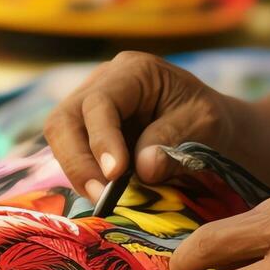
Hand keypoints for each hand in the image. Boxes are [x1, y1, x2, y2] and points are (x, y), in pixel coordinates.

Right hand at [45, 51, 247, 200]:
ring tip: (104, 199)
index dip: (102, 139)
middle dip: (78, 161)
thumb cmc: (208, 120)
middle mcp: (103, 82)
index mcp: (134, 71)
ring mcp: (89, 106)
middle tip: (101, 195)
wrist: (210, 128)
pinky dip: (82, 176)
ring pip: (60, 137)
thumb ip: (173, 141)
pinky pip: (70, 153)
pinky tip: (103, 194)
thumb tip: (142, 169)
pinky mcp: (86, 131)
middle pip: (65, 119)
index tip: (115, 174)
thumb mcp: (204, 125)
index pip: (100, 102)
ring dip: (77, 172)